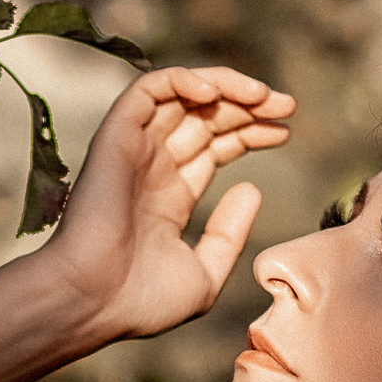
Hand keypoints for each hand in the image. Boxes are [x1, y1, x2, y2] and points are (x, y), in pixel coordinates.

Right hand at [38, 66, 295, 340]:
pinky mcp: (116, 136)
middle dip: (248, 106)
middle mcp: (151, 167)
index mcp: (169, 197)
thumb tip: (251, 188)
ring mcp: (133, 150)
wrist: (93, 301)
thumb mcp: (204, 275)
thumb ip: (229, 234)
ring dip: (224, 86)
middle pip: (204, 117)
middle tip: (288, 105)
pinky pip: (148, 89)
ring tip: (262, 96)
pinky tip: (216, 93)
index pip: (214, 146)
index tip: (285, 131)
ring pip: (180, 95)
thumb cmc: (141, 301)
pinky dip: (182, 80)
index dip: (250, 132)